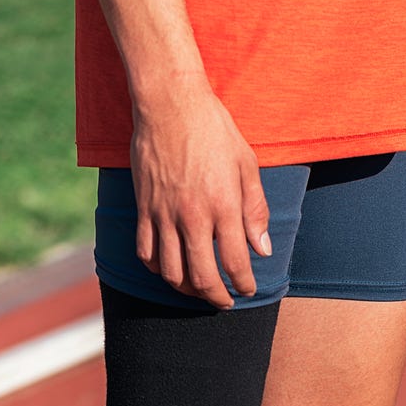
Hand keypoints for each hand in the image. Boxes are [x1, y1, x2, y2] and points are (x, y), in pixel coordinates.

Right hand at [130, 83, 271, 308]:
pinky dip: (157, 268)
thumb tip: (262, 249)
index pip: (235, 262)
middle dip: (216, 296)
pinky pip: (145, 252)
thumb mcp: (246, 164)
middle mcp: (192, 216)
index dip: (244, 284)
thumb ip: (255, 210)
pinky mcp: (144, 208)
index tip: (249, 290)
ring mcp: (164, 214)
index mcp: (223, 206)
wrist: (170, 104)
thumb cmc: (213, 129)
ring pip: (171, 272)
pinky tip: (169, 268)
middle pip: (202, 276)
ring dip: (186, 289)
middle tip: (225, 301)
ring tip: (197, 289)